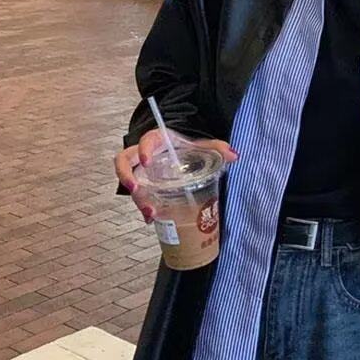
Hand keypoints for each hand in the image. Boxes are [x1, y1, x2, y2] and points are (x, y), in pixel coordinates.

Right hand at [114, 129, 237, 223]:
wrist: (179, 149)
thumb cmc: (186, 146)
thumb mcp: (201, 145)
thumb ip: (216, 148)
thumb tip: (235, 155)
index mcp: (157, 140)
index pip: (145, 140)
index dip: (143, 150)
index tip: (146, 162)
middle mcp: (143, 154)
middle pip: (124, 161)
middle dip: (126, 175)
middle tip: (135, 190)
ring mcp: (140, 170)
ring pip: (129, 181)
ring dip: (137, 198)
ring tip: (150, 213)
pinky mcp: (143, 184)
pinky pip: (138, 195)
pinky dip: (143, 208)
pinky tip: (152, 219)